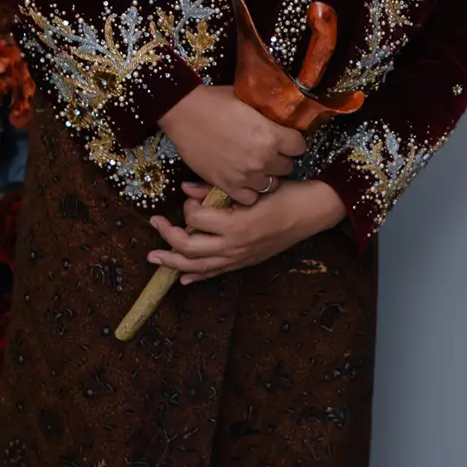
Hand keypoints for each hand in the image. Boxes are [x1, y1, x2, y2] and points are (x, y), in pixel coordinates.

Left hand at [147, 178, 347, 283]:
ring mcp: (239, 258)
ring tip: (154, 257)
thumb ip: (216, 189)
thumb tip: (186, 188)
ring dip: (172, 261)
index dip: (188, 205)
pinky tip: (182, 278)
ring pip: (197, 266)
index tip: (191, 196)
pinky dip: (196, 276)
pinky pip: (215, 273)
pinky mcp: (245, 263)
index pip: (195, 218)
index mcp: (235, 224)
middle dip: (166, 236)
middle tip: (154, 222)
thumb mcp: (252, 188)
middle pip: (188, 247)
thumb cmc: (285, 194)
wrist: (312, 212)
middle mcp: (233, 246)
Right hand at [159, 85, 307, 204]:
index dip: (294, 142)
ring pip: (271, 185)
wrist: (184, 114)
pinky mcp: (227, 185)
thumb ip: (268, 114)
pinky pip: (249, 198)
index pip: (300, 147)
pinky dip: (249, 191)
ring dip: (267, 176)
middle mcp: (263, 158)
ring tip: (258, 167)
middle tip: (271, 153)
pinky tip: (244, 180)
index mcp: (272, 135)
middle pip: (287, 167)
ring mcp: (245, 175)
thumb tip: (280, 115)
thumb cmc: (215, 102)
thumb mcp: (250, 101)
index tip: (288, 140)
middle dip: (281, 159)